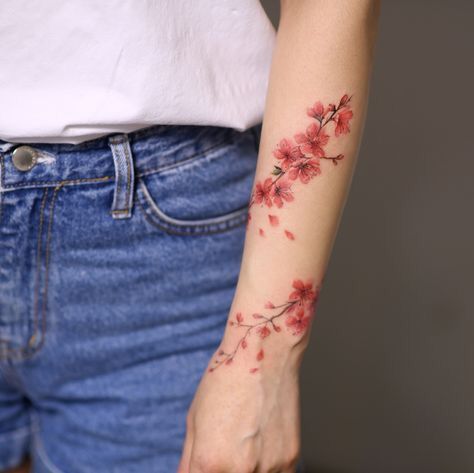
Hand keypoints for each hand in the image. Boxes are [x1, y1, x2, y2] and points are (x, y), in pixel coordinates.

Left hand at [177, 342, 302, 472]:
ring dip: (245, 468)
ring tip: (244, 439)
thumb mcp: (194, 419)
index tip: (207, 461)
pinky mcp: (291, 458)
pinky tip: (260, 439)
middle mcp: (241, 470)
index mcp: (211, 463)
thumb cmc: (226, 378)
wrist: (264, 352)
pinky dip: (265, 465)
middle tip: (225, 446)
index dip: (201, 470)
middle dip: (222, 468)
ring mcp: (270, 467)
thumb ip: (189, 460)